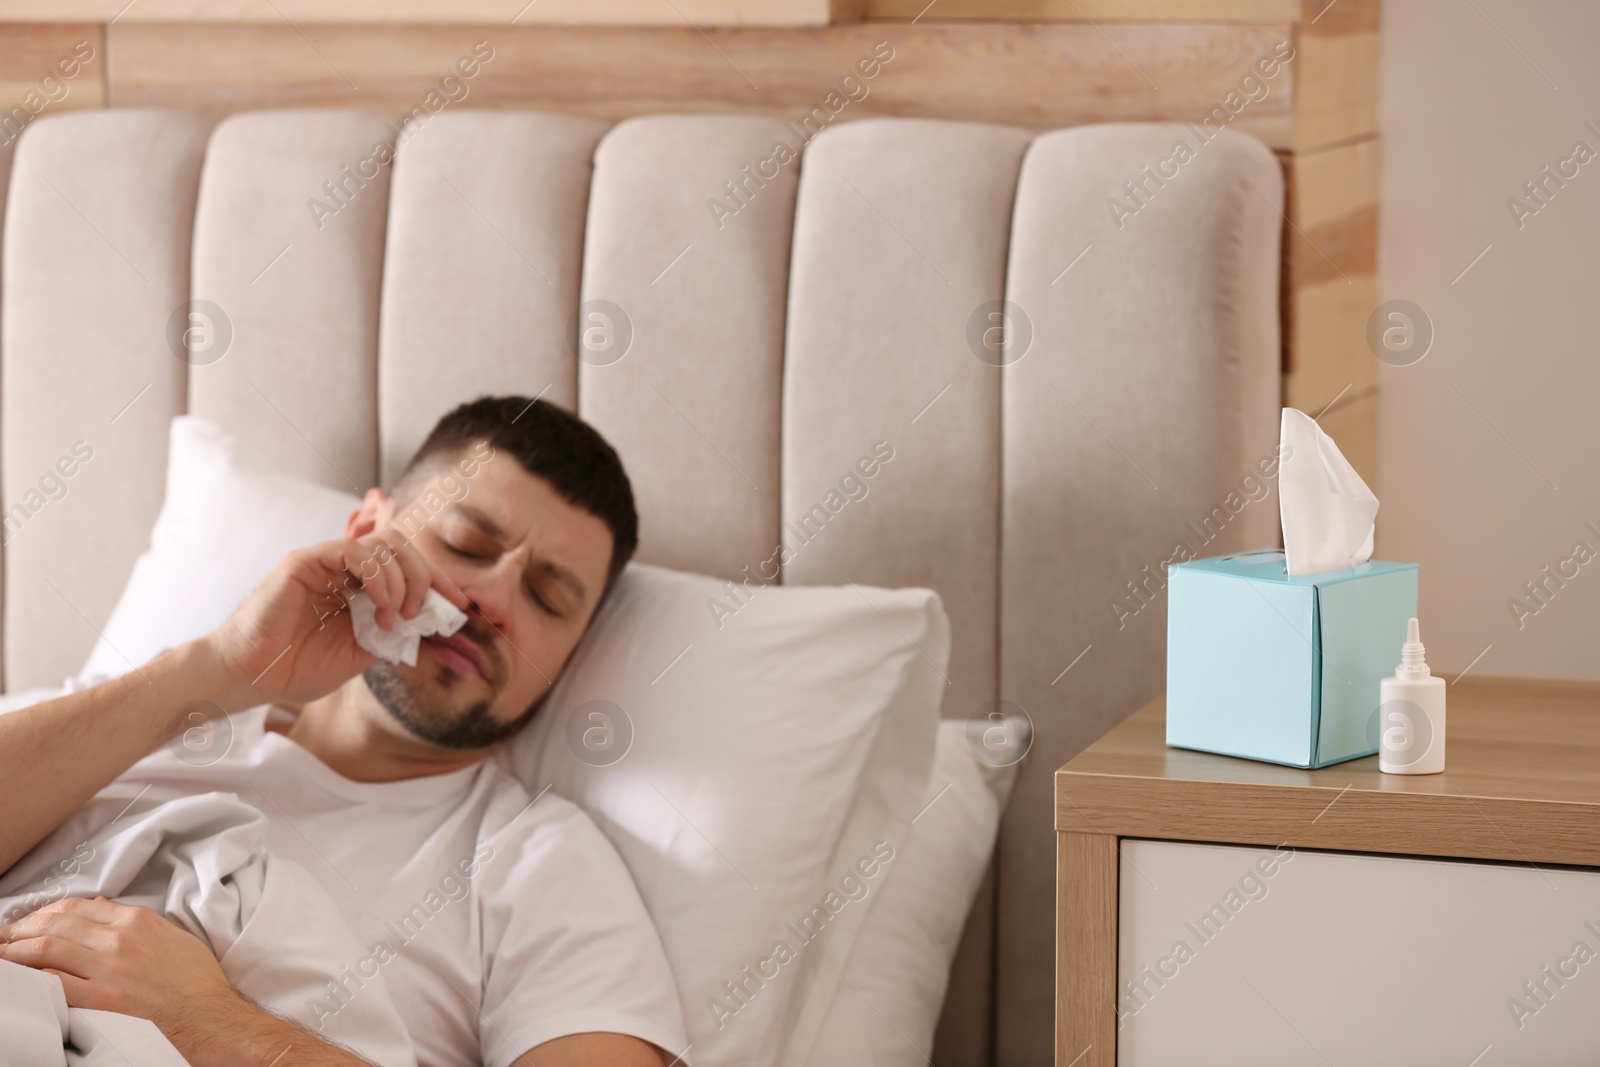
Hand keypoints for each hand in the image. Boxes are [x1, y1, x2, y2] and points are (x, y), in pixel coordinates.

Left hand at [0, 897, 247, 1043]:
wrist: (210, 1020)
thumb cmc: (197, 984)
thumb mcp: (175, 938)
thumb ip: (139, 922)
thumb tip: (103, 909)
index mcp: (138, 920)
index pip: (78, 906)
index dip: (45, 912)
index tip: (30, 922)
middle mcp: (120, 939)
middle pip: (55, 923)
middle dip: (21, 928)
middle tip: (4, 937)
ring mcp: (109, 968)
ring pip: (46, 948)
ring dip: (15, 950)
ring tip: (1, 954)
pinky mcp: (101, 998)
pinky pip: (53, 981)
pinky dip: (29, 976)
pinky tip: (18, 978)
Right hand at [203, 530, 468, 707]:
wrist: (252, 678)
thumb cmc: (297, 668)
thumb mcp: (361, 653)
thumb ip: (393, 632)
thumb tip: (430, 620)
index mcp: (358, 588)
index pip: (407, 567)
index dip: (438, 581)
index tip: (460, 604)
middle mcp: (344, 569)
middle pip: (402, 547)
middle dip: (426, 576)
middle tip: (424, 611)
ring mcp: (324, 562)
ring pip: (384, 544)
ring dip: (404, 580)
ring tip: (398, 615)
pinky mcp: (305, 562)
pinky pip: (355, 551)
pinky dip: (379, 575)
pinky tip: (381, 605)